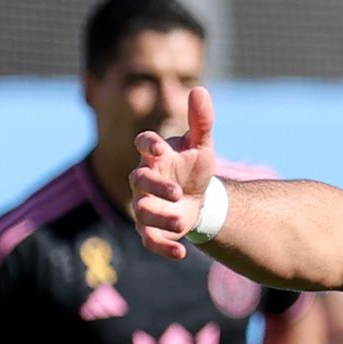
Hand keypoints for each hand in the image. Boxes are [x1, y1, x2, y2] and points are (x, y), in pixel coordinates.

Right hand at [130, 86, 220, 259]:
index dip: (148, 145)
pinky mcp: (152, 228)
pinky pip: (150, 240)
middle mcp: (145, 179)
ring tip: (180, 222)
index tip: (160, 148)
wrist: (199, 199)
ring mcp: (146, 204)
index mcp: (156, 156)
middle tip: (177, 193)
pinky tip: (181, 254)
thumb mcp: (203, 145)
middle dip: (155, 187)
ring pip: (142, 212)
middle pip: (139, 180)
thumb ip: (201, 120)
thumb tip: (200, 89)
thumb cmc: (195, 169)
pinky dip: (163, 247)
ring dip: (159, 218)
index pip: (144, 144)